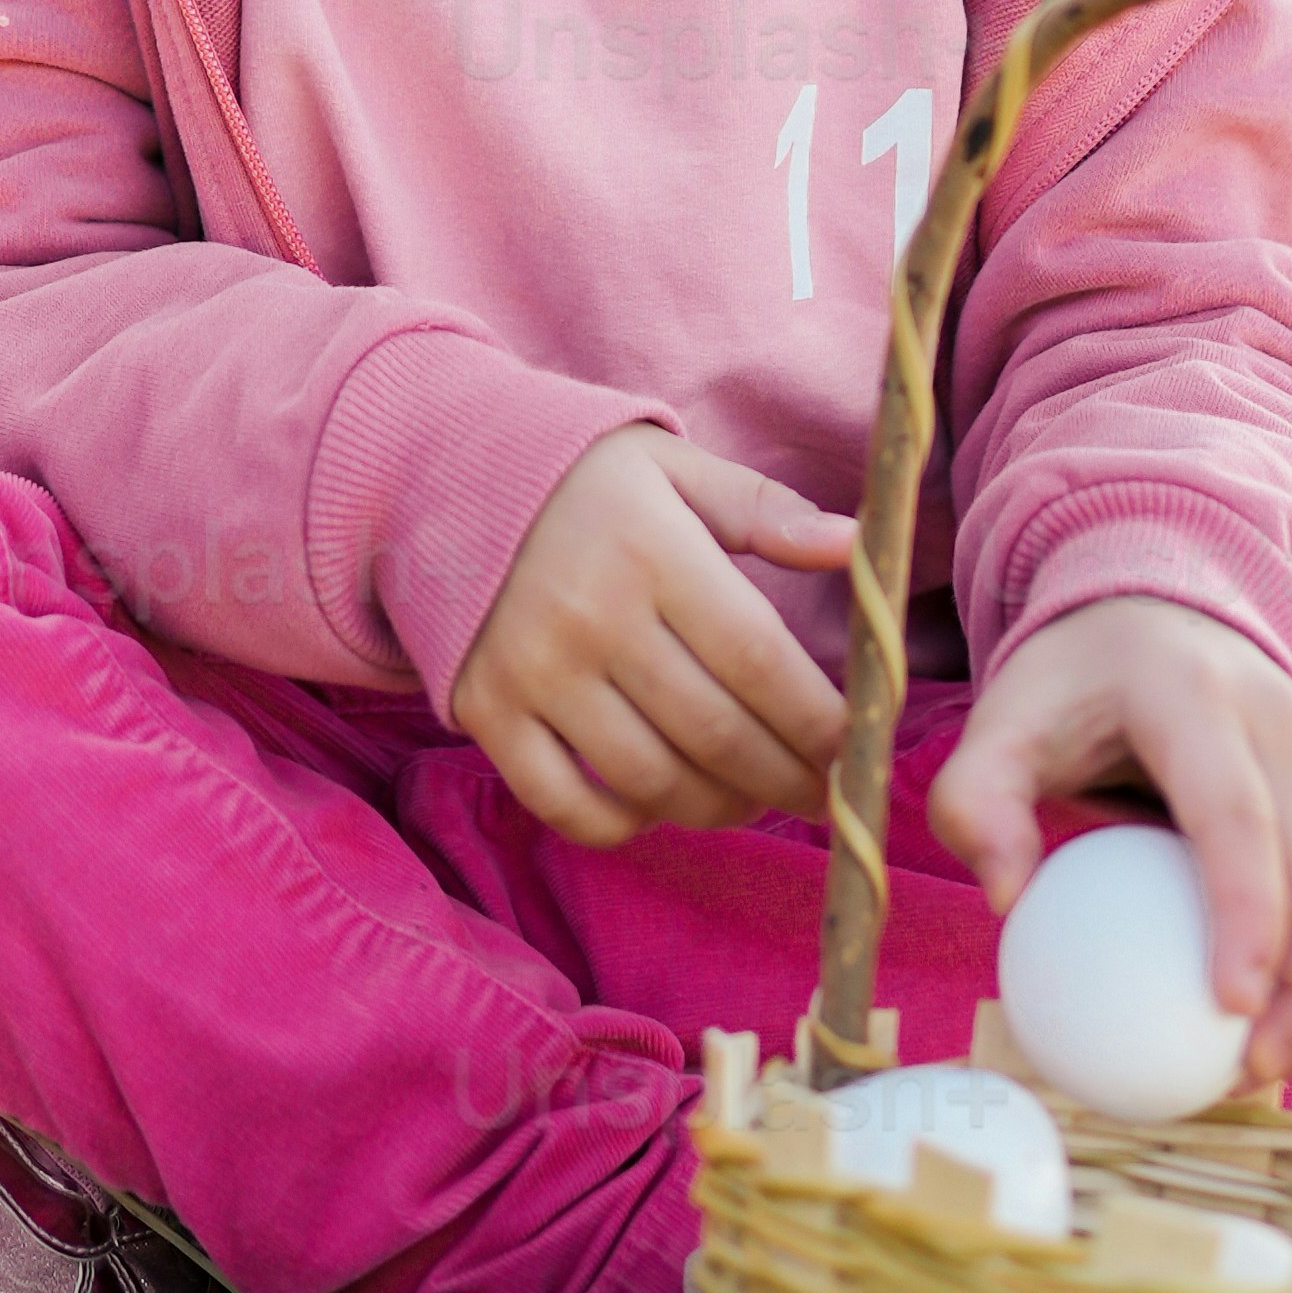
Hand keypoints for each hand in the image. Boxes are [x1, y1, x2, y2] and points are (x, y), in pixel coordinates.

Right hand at [449, 428, 855, 844]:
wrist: (437, 475)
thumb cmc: (581, 478)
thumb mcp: (674, 467)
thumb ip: (765, 508)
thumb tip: (854, 547)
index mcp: (652, 549)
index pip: (758, 659)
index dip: (817, 721)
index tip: (854, 750)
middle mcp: (591, 616)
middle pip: (714, 733)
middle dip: (785, 779)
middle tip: (821, 795)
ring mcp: (533, 672)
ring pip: (651, 780)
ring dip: (717, 807)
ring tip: (749, 797)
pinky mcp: (486, 712)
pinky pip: (565, 804)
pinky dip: (622, 825)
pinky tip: (659, 804)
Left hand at [927, 603, 1291, 1093]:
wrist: (1157, 609)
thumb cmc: (1071, 685)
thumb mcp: (1003, 718)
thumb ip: (976, 798)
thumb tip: (1006, 899)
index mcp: (1194, 696)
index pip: (1235, 815)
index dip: (1246, 913)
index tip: (1229, 1008)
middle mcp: (1278, 719)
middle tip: (1255, 1073)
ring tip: (1263, 1071)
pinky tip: (1270, 1028)